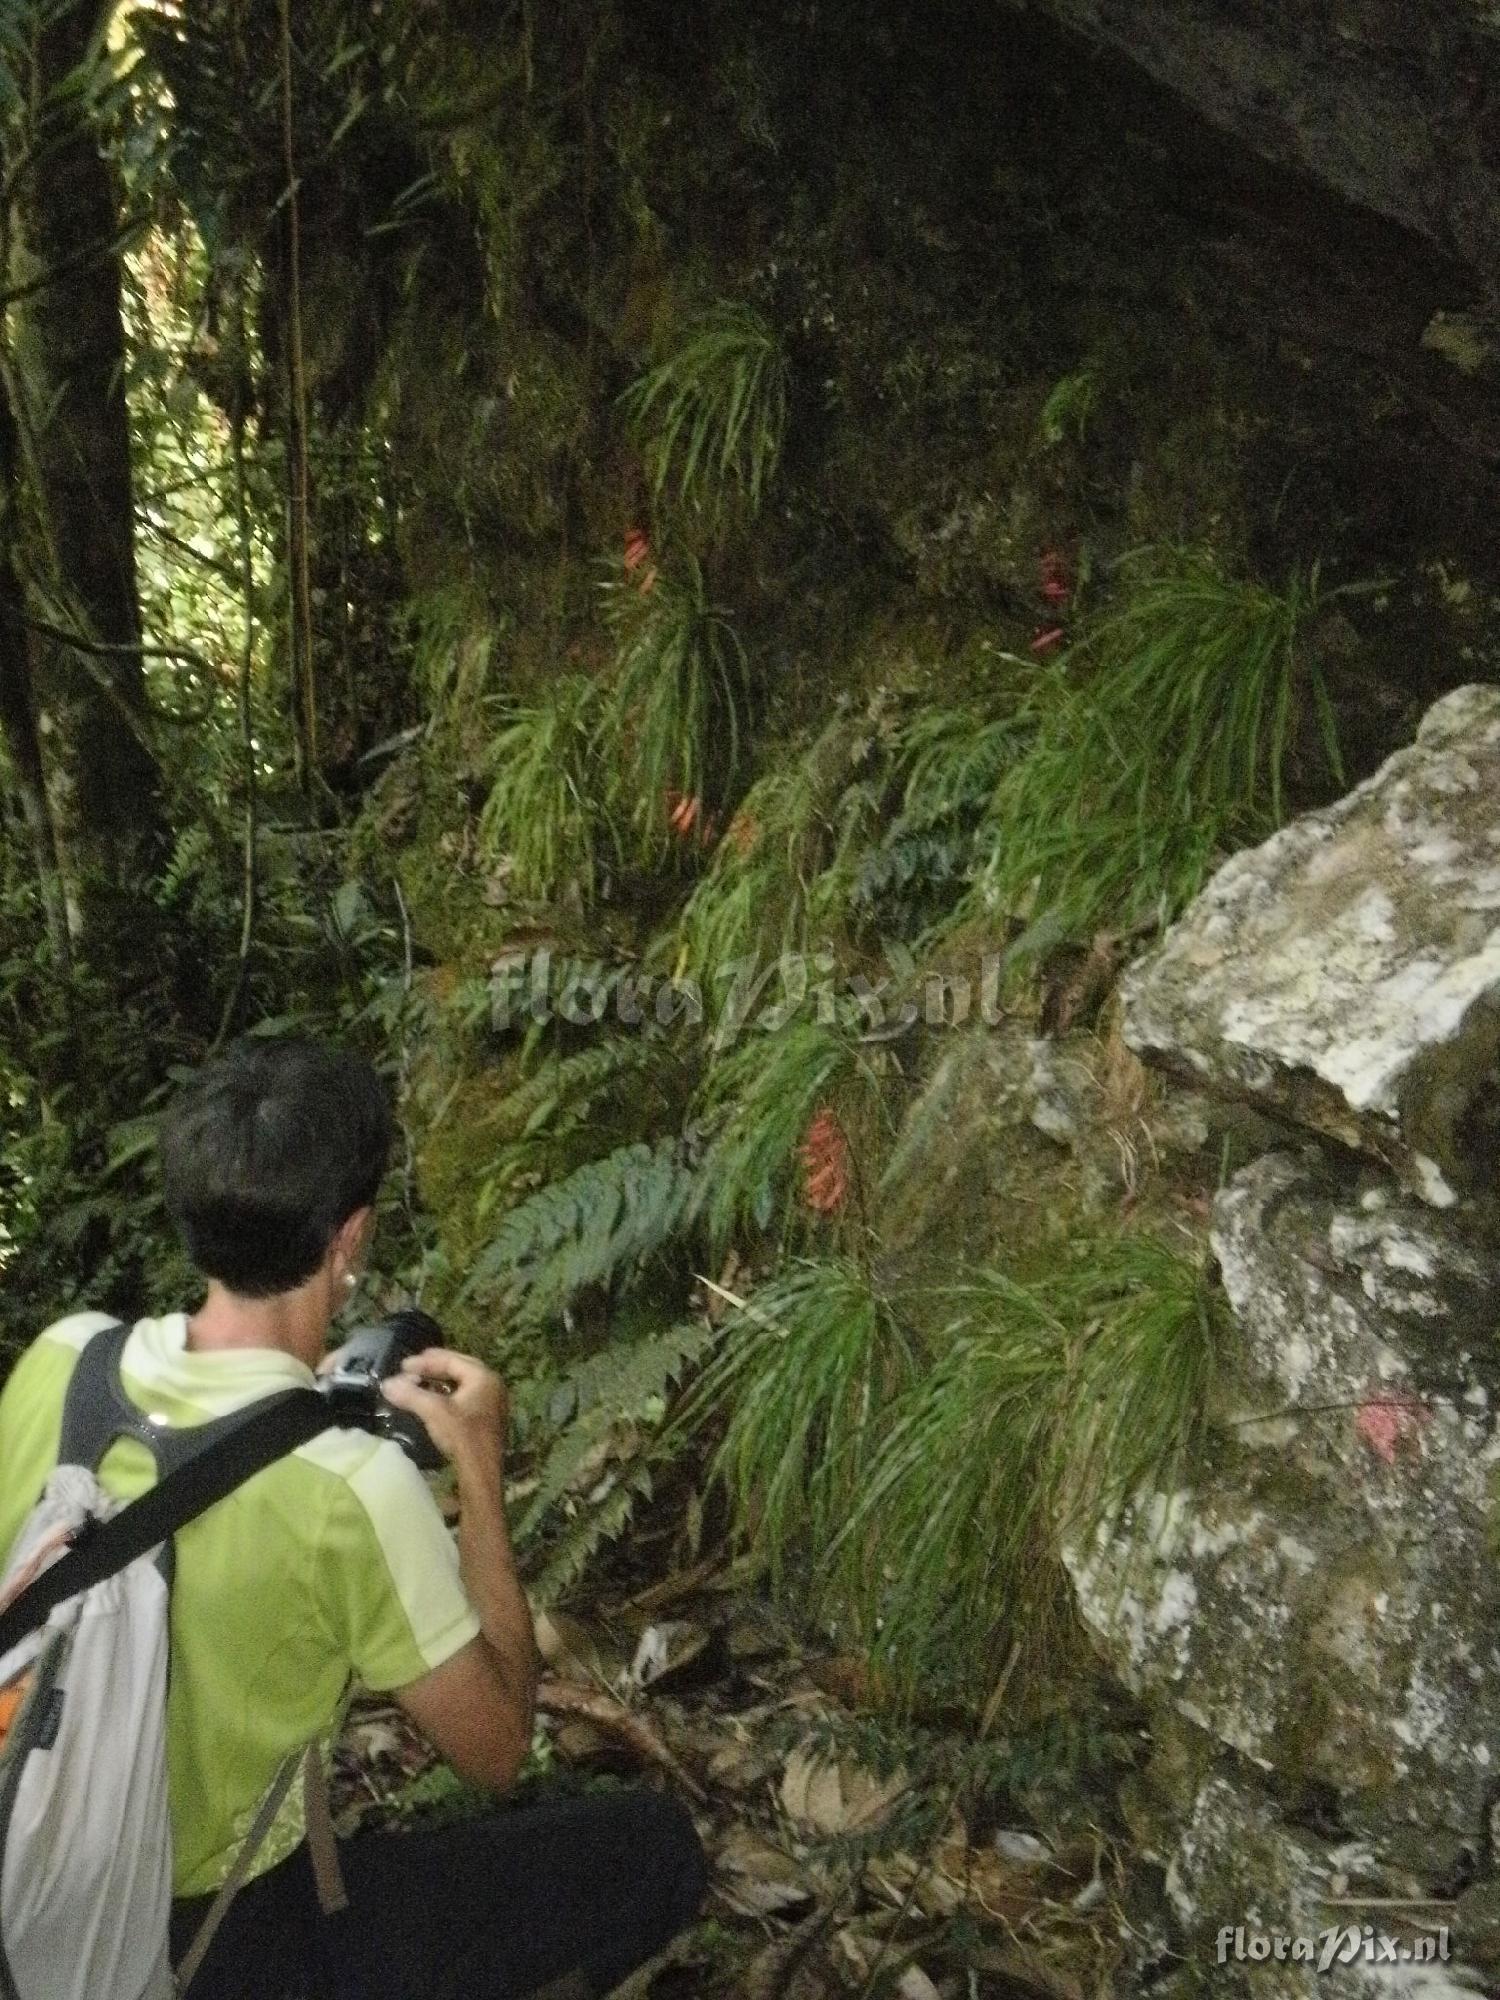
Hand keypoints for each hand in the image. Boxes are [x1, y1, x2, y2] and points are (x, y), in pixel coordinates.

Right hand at [381, 1348, 507, 1475]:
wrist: (481, 1471)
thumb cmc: (462, 1436)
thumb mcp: (433, 1411)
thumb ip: (410, 1394)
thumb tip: (386, 1384)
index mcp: (483, 1377)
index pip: (451, 1360)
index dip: (425, 1362)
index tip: (403, 1365)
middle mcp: (492, 1384)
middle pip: (459, 1368)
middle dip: (434, 1367)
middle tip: (411, 1367)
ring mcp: (492, 1401)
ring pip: (462, 1383)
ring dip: (440, 1381)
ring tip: (419, 1381)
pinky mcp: (488, 1417)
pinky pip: (465, 1397)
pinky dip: (448, 1394)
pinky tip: (433, 1400)